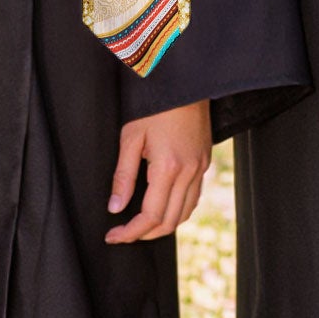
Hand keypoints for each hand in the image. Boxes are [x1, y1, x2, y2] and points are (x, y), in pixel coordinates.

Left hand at [105, 99, 211, 243]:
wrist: (185, 82)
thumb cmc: (155, 105)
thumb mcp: (131, 137)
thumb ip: (123, 176)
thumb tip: (115, 207)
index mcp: (168, 167)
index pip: (150, 216)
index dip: (130, 232)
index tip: (113, 236)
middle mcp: (189, 171)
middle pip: (169, 221)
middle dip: (145, 234)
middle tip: (123, 233)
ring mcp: (200, 167)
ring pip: (185, 212)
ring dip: (163, 225)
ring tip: (141, 225)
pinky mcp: (205, 161)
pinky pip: (194, 197)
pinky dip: (178, 210)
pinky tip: (163, 206)